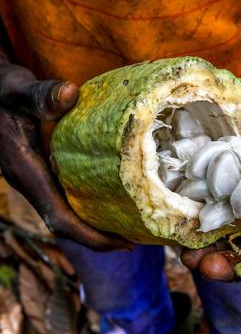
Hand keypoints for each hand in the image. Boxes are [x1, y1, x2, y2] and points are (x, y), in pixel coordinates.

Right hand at [0, 62, 131, 249]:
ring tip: (127, 226)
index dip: (90, 236)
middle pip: (65, 224)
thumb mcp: (16, 89)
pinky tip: (107, 200)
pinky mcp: (40, 172)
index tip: (122, 244)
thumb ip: (39, 95)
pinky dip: (86, 208)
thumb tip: (70, 93)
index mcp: (25, 171)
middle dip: (98, 237)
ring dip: (93, 225)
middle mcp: (30, 182)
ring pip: (64, 214)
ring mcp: (34, 179)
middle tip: (134, 239)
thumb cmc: (0, 90)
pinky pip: (64, 199)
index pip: (59, 218)